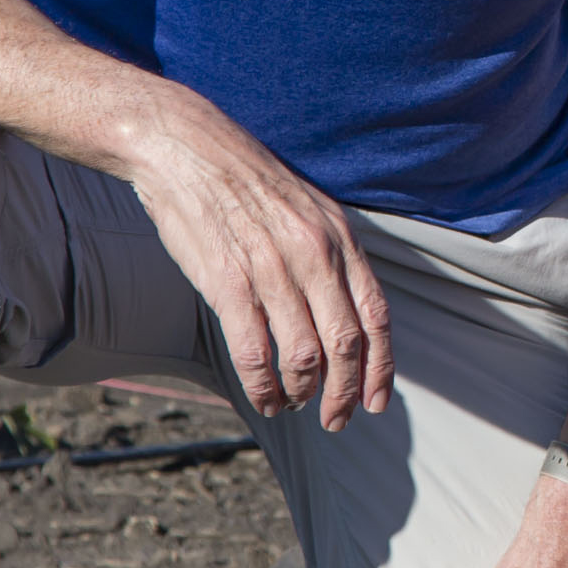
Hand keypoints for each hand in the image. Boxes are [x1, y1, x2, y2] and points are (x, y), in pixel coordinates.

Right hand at [117, 87, 394, 430]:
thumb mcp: (310, 207)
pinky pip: (254, 350)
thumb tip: (350, 310)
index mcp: (339, 237)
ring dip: (301, 391)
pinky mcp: (227, 280)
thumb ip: (333, 255)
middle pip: (346, 344)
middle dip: (346, 392)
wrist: (185, 146)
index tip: (379, 401)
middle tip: (336, 420)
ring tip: (292, 404)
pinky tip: (263, 398)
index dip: (382, 367)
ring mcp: (271, 268)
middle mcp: (314, 254)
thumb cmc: (246, 181)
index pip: (376, 315)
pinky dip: (262, 384)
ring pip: (303, 353)